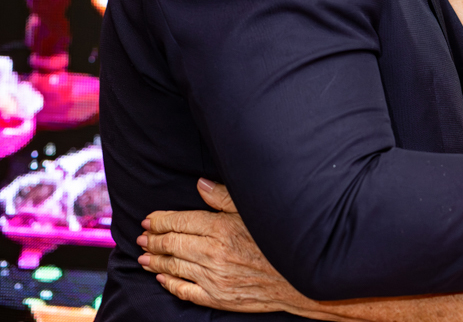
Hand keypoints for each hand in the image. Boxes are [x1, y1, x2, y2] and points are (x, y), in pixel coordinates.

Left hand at [138, 180, 316, 316]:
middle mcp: (212, 253)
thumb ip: (225, 198)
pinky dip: (169, 283)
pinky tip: (161, 278)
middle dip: (152, 239)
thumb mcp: (256, 212)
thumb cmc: (281, 242)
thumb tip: (200, 185)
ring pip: (172, 267)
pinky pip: (183, 290)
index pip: (179, 222)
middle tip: (141, 237)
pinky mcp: (216, 297)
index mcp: (221, 228)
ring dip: (154, 260)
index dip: (160, 220)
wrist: (301, 280)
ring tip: (144, 256)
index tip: (149, 219)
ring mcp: (212, 277)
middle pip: (171, 244)